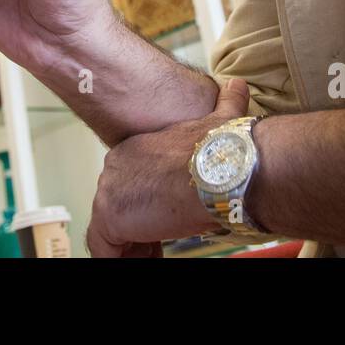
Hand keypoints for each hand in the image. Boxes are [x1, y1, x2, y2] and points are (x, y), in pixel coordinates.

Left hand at [86, 77, 252, 256]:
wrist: (223, 166)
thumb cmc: (224, 149)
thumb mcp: (222, 120)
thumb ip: (226, 104)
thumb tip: (239, 85)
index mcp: (139, 146)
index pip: (133, 184)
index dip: (149, 206)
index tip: (167, 219)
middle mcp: (117, 164)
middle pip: (120, 206)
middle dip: (140, 227)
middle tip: (161, 244)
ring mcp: (109, 189)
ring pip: (111, 230)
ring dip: (135, 246)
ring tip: (157, 254)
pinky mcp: (109, 215)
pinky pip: (106, 251)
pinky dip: (123, 259)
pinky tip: (151, 258)